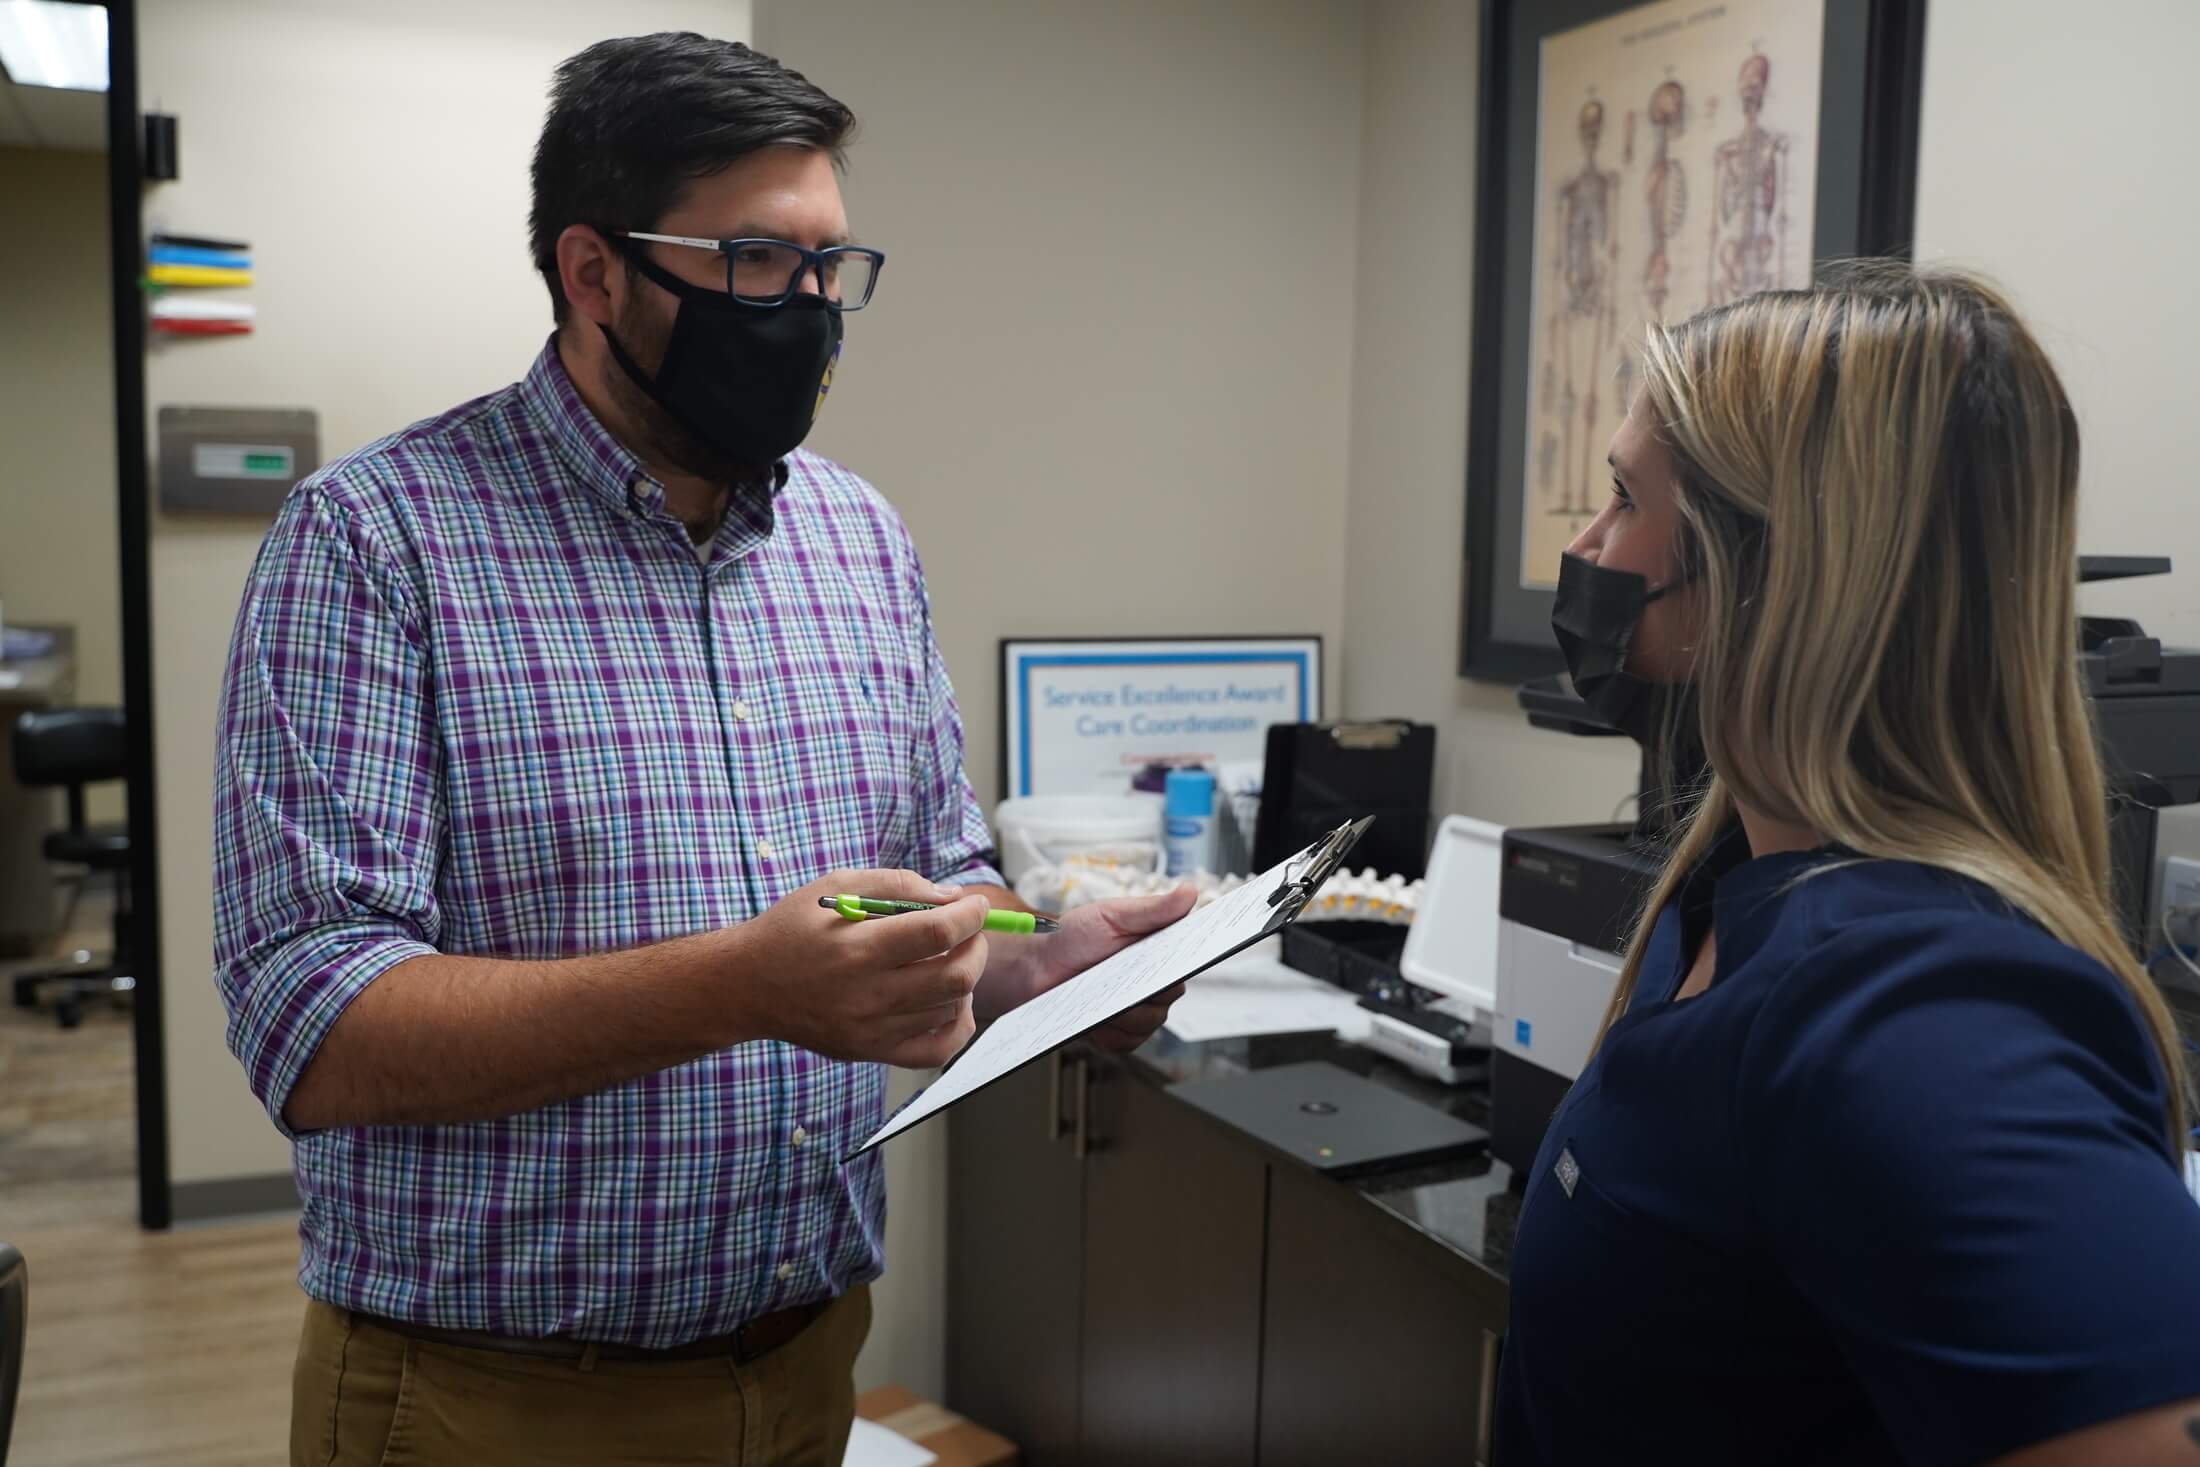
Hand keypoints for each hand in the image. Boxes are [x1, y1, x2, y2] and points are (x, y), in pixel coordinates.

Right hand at [725, 869, 989, 1067]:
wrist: (745, 985)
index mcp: (857, 948)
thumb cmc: (791, 929)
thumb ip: (897, 884)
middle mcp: (866, 994)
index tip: (977, 905)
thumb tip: (952, 899)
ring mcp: (870, 1030)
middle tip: (969, 931)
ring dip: (964, 979)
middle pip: (955, 977)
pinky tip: (949, 1001)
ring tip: (948, 958)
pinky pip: (936, 1050)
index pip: (938, 934)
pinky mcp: (869, 1052)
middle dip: (977, 947)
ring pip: (950, 1009)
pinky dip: (957, 1025)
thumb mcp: (834, 885)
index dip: (971, 916)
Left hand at [1018, 886, 1197, 1052]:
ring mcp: (1139, 1011)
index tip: (1168, 960)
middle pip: (1170, 994)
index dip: (1183, 961)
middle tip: (1119, 975)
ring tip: (1099, 994)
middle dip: (1145, 987)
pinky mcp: (1121, 1035)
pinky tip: (1093, 1016)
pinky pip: (1127, 1041)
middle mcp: (1155, 983)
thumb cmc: (1074, 936)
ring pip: (1149, 1021)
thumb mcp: (1113, 913)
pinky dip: (1109, 1031)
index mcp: (1159, 951)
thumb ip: (1153, 908)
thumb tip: (1189, 892)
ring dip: (1124, 1010)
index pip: (1187, 960)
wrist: (1039, 966)